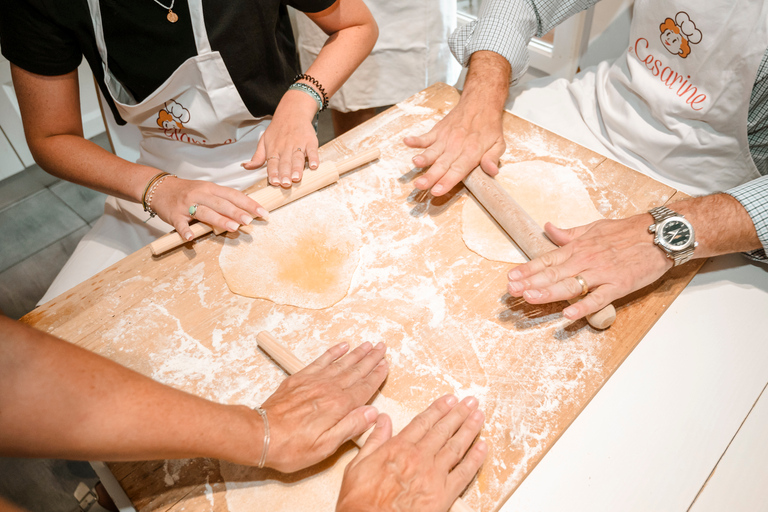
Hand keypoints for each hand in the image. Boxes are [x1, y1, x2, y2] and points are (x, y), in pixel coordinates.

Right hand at [151, 177, 267, 240]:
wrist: (159, 187)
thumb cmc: (188, 191)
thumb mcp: (207, 190)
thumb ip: (223, 200)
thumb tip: (246, 211)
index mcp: (211, 188)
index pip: (233, 195)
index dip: (249, 203)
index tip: (263, 213)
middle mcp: (200, 194)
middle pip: (221, 203)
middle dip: (237, 212)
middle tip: (250, 221)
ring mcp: (186, 204)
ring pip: (205, 212)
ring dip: (219, 220)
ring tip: (233, 228)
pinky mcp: (174, 215)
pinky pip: (180, 224)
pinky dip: (185, 231)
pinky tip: (191, 237)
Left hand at [243, 90, 319, 187]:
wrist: (292, 111)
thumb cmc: (278, 129)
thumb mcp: (264, 141)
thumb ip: (257, 157)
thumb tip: (246, 167)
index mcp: (274, 149)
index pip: (272, 163)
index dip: (273, 173)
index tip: (274, 182)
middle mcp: (285, 147)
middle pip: (285, 162)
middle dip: (285, 173)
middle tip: (285, 184)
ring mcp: (298, 144)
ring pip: (297, 158)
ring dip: (298, 168)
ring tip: (297, 178)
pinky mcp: (310, 141)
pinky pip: (312, 150)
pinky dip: (314, 158)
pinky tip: (314, 166)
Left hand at [260, 341, 387, 472]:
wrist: (260, 435)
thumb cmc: (292, 447)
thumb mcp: (325, 447)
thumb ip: (350, 427)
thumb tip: (373, 413)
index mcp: (338, 407)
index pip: (364, 388)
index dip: (376, 376)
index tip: (386, 365)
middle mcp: (329, 389)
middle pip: (355, 371)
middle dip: (371, 359)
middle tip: (382, 347)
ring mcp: (314, 381)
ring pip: (341, 363)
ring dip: (356, 353)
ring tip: (368, 345)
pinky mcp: (300, 379)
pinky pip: (321, 360)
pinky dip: (333, 352)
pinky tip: (342, 346)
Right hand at [336, 395, 486, 511]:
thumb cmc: (361, 502)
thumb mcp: (357, 466)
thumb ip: (373, 441)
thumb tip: (382, 420)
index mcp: (399, 448)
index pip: (423, 421)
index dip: (439, 408)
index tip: (449, 399)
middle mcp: (419, 457)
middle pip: (443, 430)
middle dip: (459, 413)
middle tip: (471, 402)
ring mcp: (434, 475)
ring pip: (456, 446)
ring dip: (470, 429)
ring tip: (479, 416)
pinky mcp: (444, 495)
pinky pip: (464, 472)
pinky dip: (475, 458)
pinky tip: (483, 446)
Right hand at [403, 51, 509, 196]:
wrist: (481, 102)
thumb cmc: (489, 127)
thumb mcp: (499, 143)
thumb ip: (493, 158)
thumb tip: (492, 171)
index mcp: (472, 152)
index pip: (458, 170)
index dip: (446, 181)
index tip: (436, 191)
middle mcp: (456, 146)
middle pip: (441, 164)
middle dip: (430, 176)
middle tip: (420, 185)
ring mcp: (445, 138)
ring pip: (432, 152)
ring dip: (422, 158)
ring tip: (415, 164)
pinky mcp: (438, 131)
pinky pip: (425, 137)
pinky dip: (415, 140)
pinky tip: (406, 141)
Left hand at [506, 215, 671, 320]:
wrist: (660, 234)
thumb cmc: (627, 231)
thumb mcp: (594, 227)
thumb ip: (569, 234)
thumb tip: (549, 229)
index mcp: (578, 248)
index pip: (547, 259)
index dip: (528, 269)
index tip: (511, 278)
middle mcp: (586, 260)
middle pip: (553, 274)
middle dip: (530, 283)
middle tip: (512, 291)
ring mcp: (602, 273)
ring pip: (571, 285)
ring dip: (549, 292)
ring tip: (531, 298)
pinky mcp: (619, 285)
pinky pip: (599, 298)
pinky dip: (584, 306)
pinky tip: (569, 314)